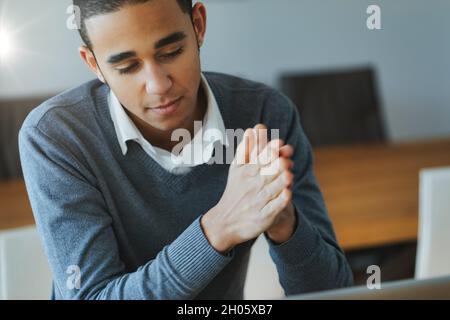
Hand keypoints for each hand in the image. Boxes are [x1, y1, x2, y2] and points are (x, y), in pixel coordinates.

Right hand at [201, 126, 292, 252]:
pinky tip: (288, 193)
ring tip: (289, 174)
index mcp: (246, 173)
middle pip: (266, 174)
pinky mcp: (264, 217)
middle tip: (285, 158)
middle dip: (276, 165)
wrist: (226, 221)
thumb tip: (252, 128)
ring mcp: (258, 202)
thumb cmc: (235, 190)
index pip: (259, 160)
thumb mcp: (237, 169)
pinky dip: (280, 201)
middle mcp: (252, 187)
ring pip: (271, 190)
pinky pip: (274, 208)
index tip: (279, 143)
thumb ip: (246, 149)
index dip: (270, 151)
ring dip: (280, 182)